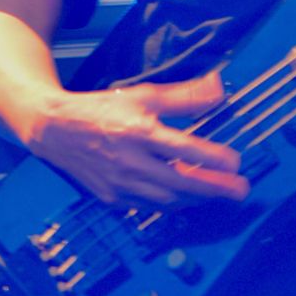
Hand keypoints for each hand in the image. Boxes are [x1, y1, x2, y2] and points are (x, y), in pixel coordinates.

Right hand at [30, 70, 249, 207]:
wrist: (55, 131)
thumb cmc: (101, 109)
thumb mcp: (143, 95)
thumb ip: (183, 96)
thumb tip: (218, 88)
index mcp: (139, 132)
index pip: (184, 149)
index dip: (213, 159)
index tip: (236, 163)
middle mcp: (130, 162)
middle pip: (181, 182)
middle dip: (215, 189)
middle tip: (240, 191)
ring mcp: (120, 185)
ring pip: (168, 200)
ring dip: (196, 198)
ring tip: (219, 194)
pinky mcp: (112, 199)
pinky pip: (149, 207)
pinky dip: (172, 204)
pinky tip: (187, 198)